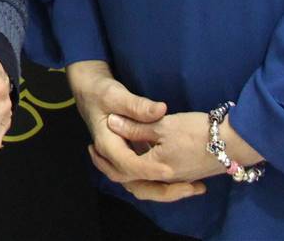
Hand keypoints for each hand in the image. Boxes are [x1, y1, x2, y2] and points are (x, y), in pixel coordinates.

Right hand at [64, 61, 206, 202]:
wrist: (91, 94)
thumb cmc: (102, 93)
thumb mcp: (117, 95)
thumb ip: (138, 105)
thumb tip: (161, 110)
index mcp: (107, 144)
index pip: (128, 164)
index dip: (149, 169)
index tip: (170, 170)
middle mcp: (112, 158)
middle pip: (134, 183)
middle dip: (162, 190)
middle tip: (189, 188)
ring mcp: (120, 160)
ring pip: (139, 184)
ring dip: (164, 189)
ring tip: (191, 187)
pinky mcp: (129, 158)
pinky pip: (143, 176)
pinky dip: (161, 181)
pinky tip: (184, 179)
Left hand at [102, 109, 265, 201]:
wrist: (235, 139)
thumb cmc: (198, 130)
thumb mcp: (163, 125)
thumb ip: (136, 127)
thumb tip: (112, 123)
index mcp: (157, 168)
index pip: (124, 167)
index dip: (106, 158)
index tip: (93, 146)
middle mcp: (167, 178)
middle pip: (135, 182)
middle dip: (117, 172)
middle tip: (100, 159)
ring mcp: (180, 178)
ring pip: (150, 183)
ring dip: (133, 174)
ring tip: (120, 161)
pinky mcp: (189, 173)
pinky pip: (163, 180)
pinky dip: (150, 173)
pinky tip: (148, 159)